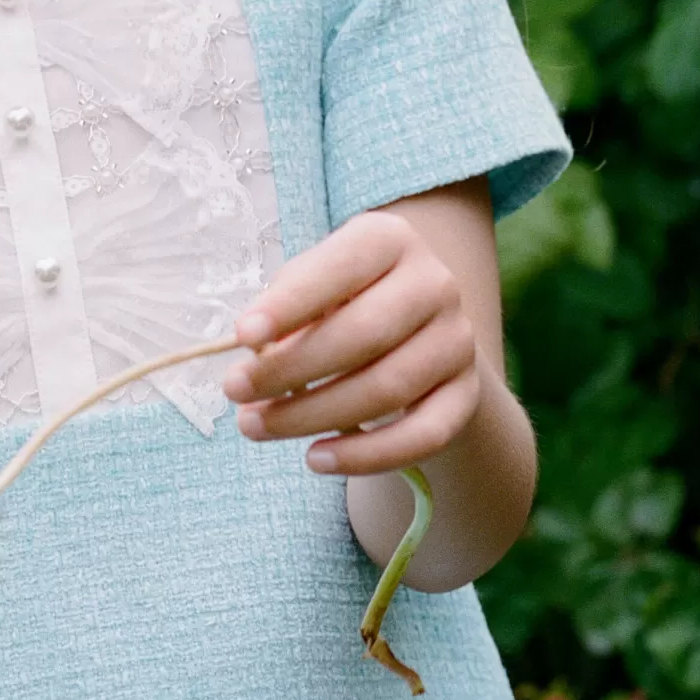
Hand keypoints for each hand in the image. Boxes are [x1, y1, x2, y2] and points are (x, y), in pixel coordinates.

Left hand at [221, 209, 480, 474]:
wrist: (415, 332)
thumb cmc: (340, 303)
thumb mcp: (312, 290)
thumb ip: (286, 313)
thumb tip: (257, 355)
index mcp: (389, 240)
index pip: (340, 267)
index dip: (291, 303)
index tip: (242, 336)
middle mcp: (434, 283)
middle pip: (365, 333)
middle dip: (291, 368)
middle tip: (234, 391)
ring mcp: (456, 341)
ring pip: (387, 388)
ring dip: (312, 414)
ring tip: (255, 425)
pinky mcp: (465, 395)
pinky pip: (421, 436)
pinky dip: (366, 455)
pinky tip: (316, 459)